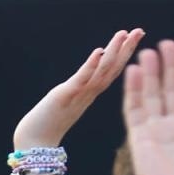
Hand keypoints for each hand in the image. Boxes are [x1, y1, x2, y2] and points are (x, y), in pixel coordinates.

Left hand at [13, 29, 143, 148]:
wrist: (34, 143)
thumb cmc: (47, 124)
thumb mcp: (67, 100)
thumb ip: (77, 88)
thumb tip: (83, 76)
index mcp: (90, 94)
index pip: (112, 71)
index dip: (124, 54)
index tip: (135, 37)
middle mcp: (89, 95)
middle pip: (113, 69)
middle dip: (127, 49)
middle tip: (139, 31)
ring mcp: (79, 96)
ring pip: (102, 72)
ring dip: (114, 52)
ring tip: (123, 34)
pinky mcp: (66, 96)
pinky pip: (82, 79)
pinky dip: (91, 65)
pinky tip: (99, 51)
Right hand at [123, 40, 173, 174]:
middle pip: (173, 91)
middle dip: (171, 67)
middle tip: (169, 45)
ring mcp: (156, 131)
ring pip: (153, 95)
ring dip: (151, 74)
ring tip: (149, 51)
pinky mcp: (139, 137)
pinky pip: (135, 109)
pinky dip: (134, 90)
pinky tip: (135, 72)